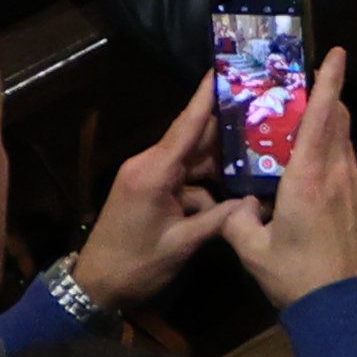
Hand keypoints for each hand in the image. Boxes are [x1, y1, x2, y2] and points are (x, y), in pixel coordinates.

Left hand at [74, 85, 235, 315]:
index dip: (206, 96)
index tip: (222, 68)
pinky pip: (180, 176)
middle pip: (192, 138)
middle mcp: (148, 165)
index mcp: (153, 172)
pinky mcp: (145, 189)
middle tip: (262, 113)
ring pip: (189, 160)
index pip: (187, 125)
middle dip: (225, 129)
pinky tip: (229, 194)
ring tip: (256, 156)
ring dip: (217, 163)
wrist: (94, 288)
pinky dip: (202, 183)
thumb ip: (220, 219)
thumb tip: (255, 202)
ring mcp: (145, 176)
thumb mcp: (181, 244)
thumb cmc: (135, 265)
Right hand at [224, 48, 356, 308]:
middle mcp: (339, 174)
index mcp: (309, 177)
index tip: (337, 52)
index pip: (322, 116)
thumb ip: (236, 220)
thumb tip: (235, 205)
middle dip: (328, 102)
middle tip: (309, 91)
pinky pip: (352, 174)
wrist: (340, 305)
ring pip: (346, 148)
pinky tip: (318, 189)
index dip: (330, 81)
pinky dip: (336, 167)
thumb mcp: (251, 249)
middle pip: (339, 123)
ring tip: (306, 141)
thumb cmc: (292, 274)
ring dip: (330, 136)